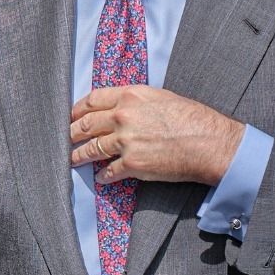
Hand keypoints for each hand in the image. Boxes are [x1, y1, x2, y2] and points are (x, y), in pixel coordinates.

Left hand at [68, 86, 244, 185]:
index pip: (92, 100)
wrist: (211, 143)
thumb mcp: (161, 97)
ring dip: (79, 155)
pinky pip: (109, 171)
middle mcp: (123, 116)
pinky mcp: (132, 164)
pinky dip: (102, 176)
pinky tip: (100, 178)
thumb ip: (135, 102)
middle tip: (64, 138)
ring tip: (72, 159)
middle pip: (86, 124)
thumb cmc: (192, 119)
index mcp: (130, 96)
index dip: (77, 109)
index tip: (70, 116)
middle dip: (71, 133)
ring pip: (92, 149)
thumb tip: (119, 108)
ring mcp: (125, 141)